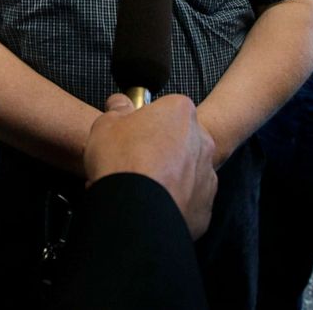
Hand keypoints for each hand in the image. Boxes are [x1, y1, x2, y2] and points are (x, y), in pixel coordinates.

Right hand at [84, 93, 216, 238]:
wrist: (135, 210)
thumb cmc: (123, 162)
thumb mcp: (105, 124)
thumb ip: (117, 109)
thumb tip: (119, 103)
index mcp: (180, 111)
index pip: (166, 108)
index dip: (146, 121)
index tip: (132, 133)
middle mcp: (202, 140)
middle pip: (179, 139)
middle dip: (159, 148)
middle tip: (133, 160)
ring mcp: (207, 174)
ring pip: (185, 171)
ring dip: (167, 175)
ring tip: (139, 186)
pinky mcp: (204, 206)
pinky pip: (188, 199)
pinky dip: (172, 200)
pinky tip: (149, 203)